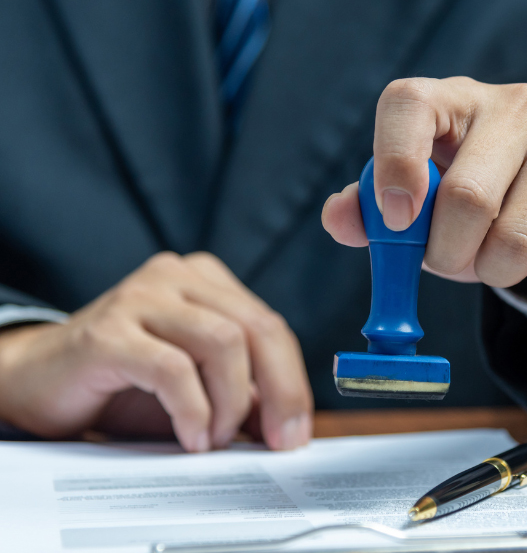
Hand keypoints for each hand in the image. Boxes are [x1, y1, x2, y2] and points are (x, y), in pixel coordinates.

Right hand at [0, 252, 311, 451]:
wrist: (37, 381)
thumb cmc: (122, 382)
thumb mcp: (196, 387)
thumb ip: (241, 394)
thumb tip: (289, 424)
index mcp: (205, 280)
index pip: (270, 326)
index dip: (292, 381)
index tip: (297, 430)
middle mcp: (176, 276)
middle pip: (257, 328)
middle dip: (279, 391)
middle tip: (279, 441)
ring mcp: (141, 297)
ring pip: (223, 341)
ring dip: (230, 402)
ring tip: (215, 439)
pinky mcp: (108, 331)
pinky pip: (173, 368)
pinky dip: (193, 409)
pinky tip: (191, 436)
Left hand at [322, 77, 526, 297]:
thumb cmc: (477, 188)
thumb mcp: (421, 195)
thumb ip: (372, 208)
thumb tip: (340, 218)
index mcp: (453, 99)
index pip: (409, 106)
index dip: (392, 166)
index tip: (395, 222)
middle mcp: (516, 104)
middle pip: (468, 197)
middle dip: (449, 254)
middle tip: (452, 262)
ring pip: (522, 238)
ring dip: (498, 273)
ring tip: (498, 260)